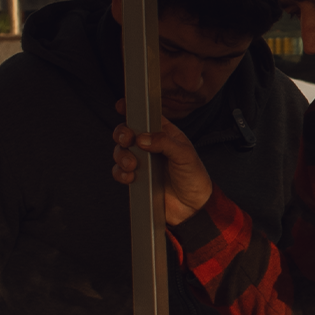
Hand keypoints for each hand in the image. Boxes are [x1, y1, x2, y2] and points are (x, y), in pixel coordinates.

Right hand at [111, 106, 212, 227]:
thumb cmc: (194, 178)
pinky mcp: (137, 178)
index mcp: (165, 134)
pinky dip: (120, 173)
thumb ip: (165, 142)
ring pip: (121, 151)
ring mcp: (143, 162)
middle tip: (127, 140)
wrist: (193, 208)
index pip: (146, 117)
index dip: (132, 109)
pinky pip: (120, 172)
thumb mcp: (185, 155)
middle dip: (122, 134)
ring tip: (132, 164)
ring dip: (121, 155)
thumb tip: (142, 137)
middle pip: (127, 132)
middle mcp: (151, 146)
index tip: (121, 106)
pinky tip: (130, 177)